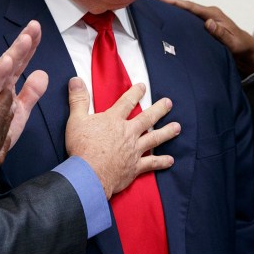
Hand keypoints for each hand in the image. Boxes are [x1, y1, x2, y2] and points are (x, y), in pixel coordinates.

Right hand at [0, 20, 47, 157]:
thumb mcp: (17, 113)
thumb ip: (30, 94)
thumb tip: (43, 72)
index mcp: (1, 86)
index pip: (18, 64)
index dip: (29, 47)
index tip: (38, 28)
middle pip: (9, 62)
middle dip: (22, 44)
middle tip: (34, 25)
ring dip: (12, 55)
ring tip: (25, 40)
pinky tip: (7, 62)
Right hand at [65, 78, 179, 198]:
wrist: (89, 174)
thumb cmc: (81, 147)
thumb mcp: (76, 120)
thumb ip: (78, 99)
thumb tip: (76, 79)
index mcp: (113, 120)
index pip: (126, 102)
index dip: (135, 93)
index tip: (143, 86)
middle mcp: (127, 133)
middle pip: (146, 118)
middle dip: (159, 110)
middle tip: (169, 103)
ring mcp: (133, 150)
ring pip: (154, 139)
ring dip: (167, 132)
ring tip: (177, 127)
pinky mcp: (135, 167)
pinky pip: (151, 163)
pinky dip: (161, 162)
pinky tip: (170, 160)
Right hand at [157, 0, 253, 77]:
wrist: (249, 52)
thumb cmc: (242, 48)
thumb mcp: (233, 43)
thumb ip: (221, 34)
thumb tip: (208, 23)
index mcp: (214, 15)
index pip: (191, 7)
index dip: (175, 3)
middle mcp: (209, 15)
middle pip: (186, 8)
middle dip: (170, 5)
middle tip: (152, 3)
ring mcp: (207, 21)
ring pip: (187, 15)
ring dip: (173, 13)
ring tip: (156, 13)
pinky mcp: (205, 28)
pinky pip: (189, 22)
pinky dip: (179, 21)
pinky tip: (169, 25)